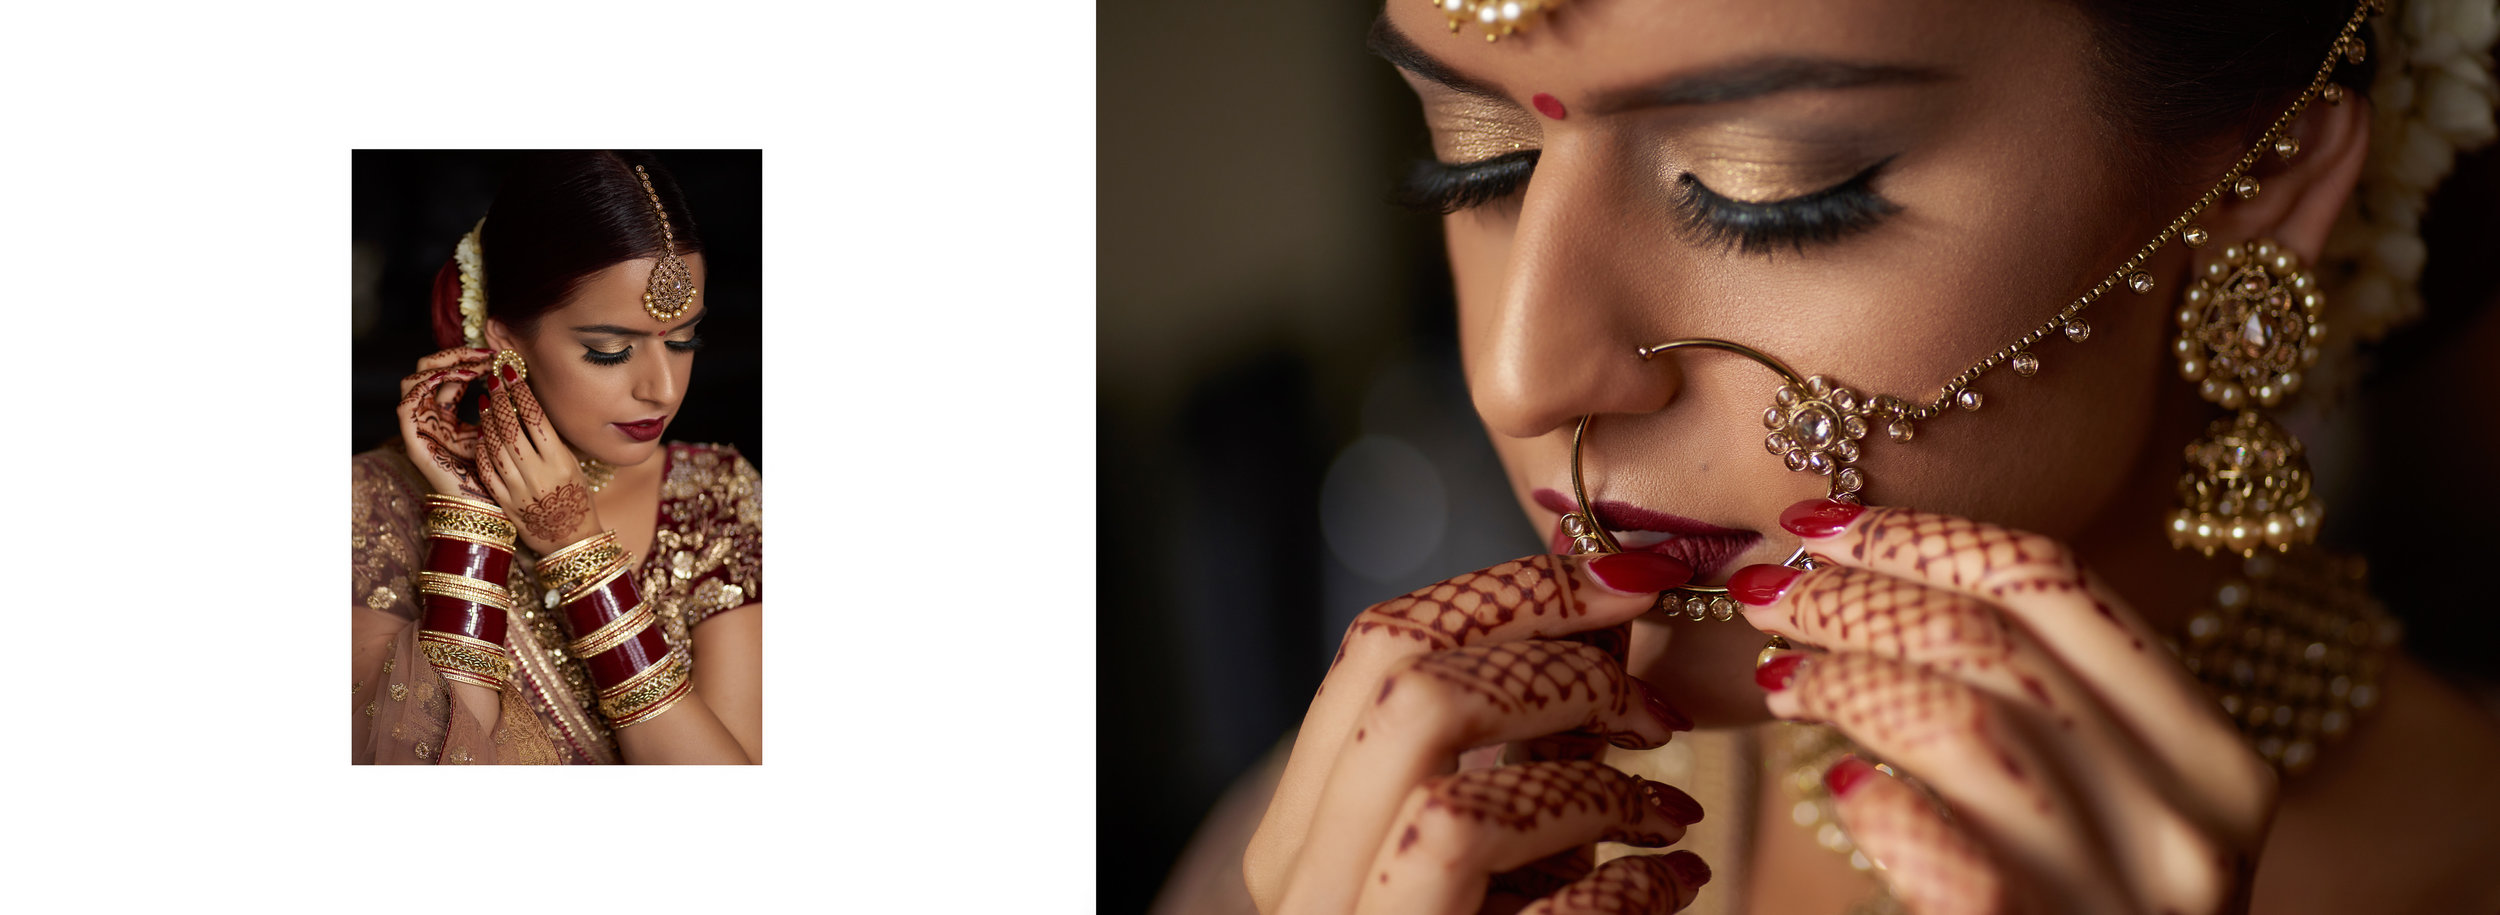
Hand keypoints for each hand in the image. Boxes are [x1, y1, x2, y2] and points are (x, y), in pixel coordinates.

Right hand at [397, 347, 492, 498]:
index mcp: (446, 412)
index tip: (495, 356)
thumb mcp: (496, 428)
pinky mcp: (413, 441)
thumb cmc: (496, 468)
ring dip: (441, 368)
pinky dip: (424, 386)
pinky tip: (452, 380)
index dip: (468, 358)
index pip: (448, 373)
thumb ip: (495, 403)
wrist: (486, 504)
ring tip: (472, 369)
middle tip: (485, 356)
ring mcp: (418, 427)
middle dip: (455, 356)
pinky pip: (406, 405)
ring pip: (412, 381)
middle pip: (427, 370)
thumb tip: (508, 372)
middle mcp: (428, 416)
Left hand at [477, 359, 602, 553]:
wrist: (572, 542)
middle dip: (501, 400)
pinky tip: (482, 434)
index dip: (521, 393)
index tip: (511, 374)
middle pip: (512, 429)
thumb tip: (529, 410)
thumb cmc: (578, 501)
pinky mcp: (506, 504)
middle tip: (494, 381)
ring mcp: (520, 491)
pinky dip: (483, 450)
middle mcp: (540, 475)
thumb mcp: (573, 467)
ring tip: (487, 402)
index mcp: (562, 463)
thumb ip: (552, 442)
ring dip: (489, 421)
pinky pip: (488, 471)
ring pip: (496, 448)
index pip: (537, 419)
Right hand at [1246, 553, 1716, 913]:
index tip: (1627, 584)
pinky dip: (1622, 882)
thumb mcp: (1502, 845)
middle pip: (1405, 692)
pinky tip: (1671, 884)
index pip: (1378, 647)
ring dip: (1592, 785)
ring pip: (1456, 800)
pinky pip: (1525, 901)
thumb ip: (1519, 745)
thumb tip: (1605, 606)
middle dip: (1557, 667)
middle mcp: (1304, 892)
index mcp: (1304, 833)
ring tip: (1661, 809)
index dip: (1510, 591)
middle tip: (1653, 704)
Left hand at [1735, 499, 2275, 914]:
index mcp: (2210, 755)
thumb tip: (1853, 570)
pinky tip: (1838, 789)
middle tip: (1763, 589)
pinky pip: (1963, 862)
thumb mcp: (2088, 807)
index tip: (1814, 521)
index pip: (2056, 583)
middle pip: (1998, 639)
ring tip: (1778, 672)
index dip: (1920, 534)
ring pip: (1970, 722)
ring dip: (1849, 676)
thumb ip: (2022, 702)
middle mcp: (2198, 822)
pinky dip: (1888, 811)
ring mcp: (2136, 899)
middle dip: (1858, 594)